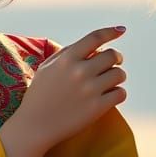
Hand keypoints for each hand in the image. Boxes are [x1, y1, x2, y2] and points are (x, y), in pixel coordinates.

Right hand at [0, 26, 126, 156]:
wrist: (34, 125)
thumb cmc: (39, 95)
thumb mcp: (47, 68)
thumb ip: (67, 54)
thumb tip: (93, 45)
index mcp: (67, 59)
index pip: (96, 37)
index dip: (111, 32)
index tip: (121, 30)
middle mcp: (80, 71)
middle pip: (112, 55)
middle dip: (116, 58)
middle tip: (113, 64)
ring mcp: (90, 90)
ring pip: (120, 74)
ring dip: (117, 77)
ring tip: (108, 82)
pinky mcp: (97, 108)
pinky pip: (121, 93)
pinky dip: (118, 93)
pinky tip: (109, 96)